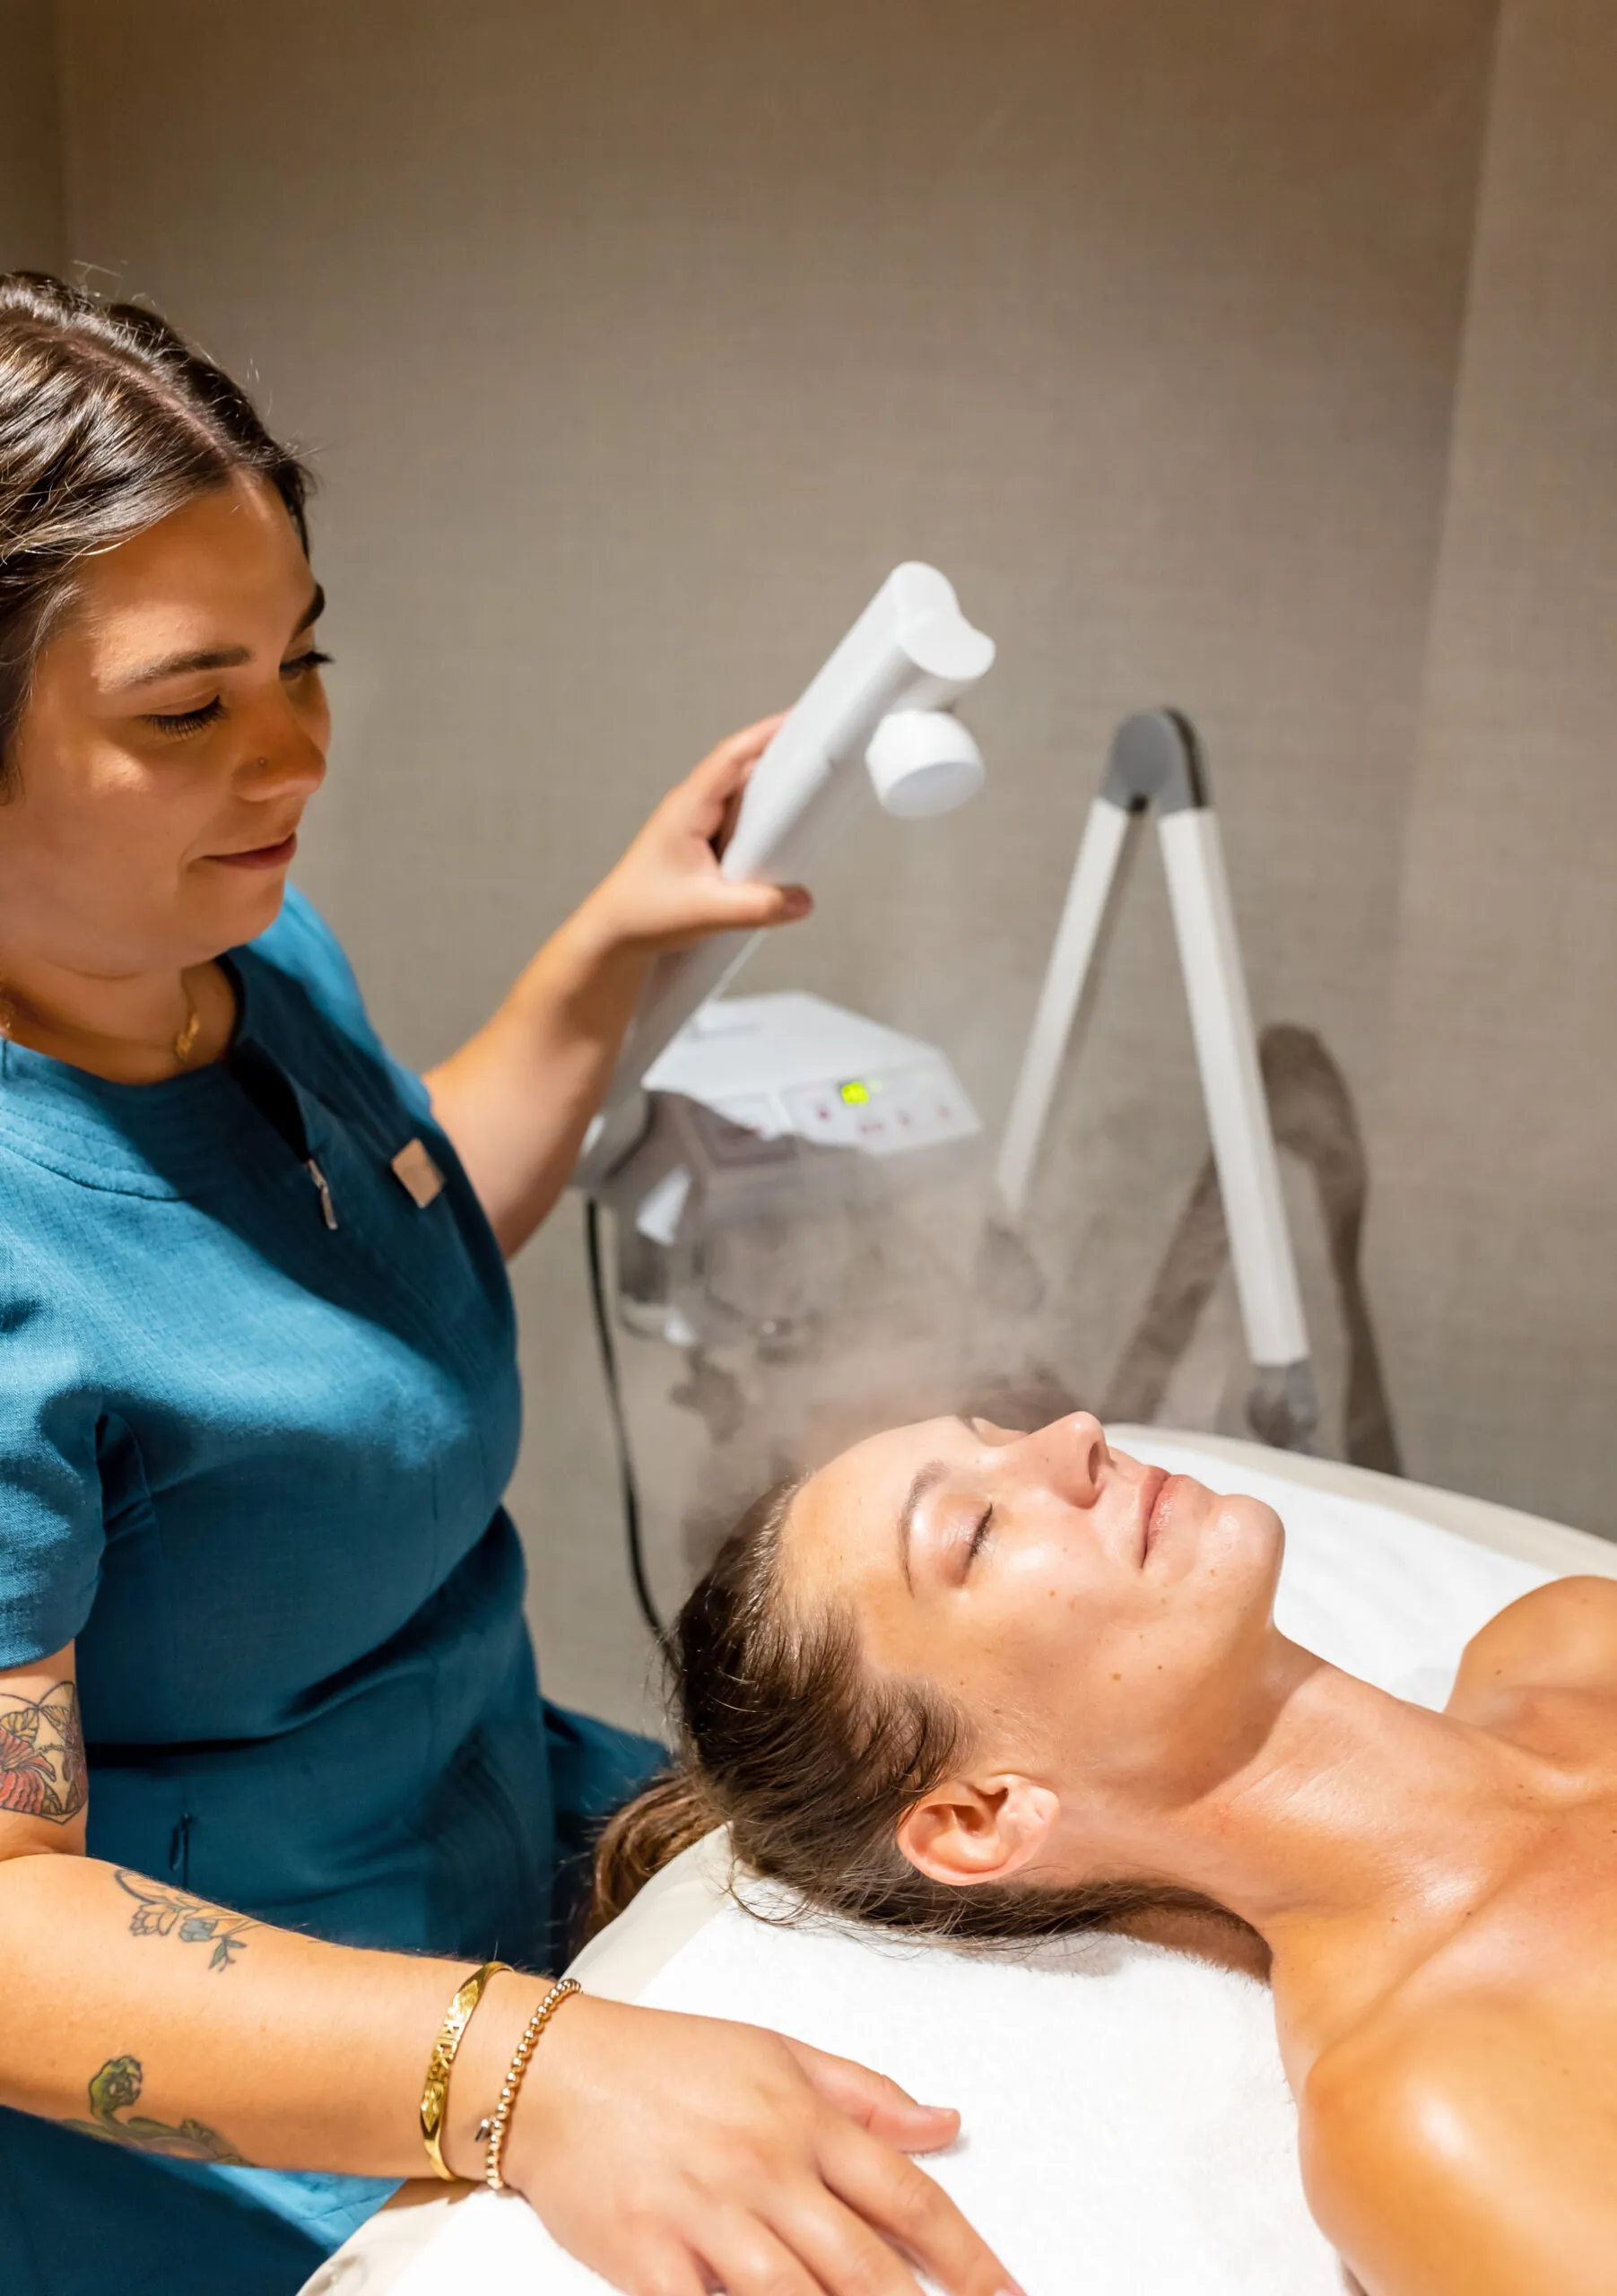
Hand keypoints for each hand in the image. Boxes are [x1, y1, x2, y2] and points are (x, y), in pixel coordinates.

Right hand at [506, 1992, 1016, 2295]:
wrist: (553, 2071)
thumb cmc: (667, 2060)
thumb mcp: (778, 2053)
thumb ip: (866, 2095)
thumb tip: (946, 2123)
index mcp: (805, 2119)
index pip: (908, 2199)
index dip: (968, 2260)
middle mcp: (767, 2169)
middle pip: (865, 2269)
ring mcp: (707, 2218)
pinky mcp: (648, 2260)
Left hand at [581, 716, 812, 956]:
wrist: (615, 935)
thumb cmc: (644, 914)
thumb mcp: (705, 912)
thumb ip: (757, 907)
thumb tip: (803, 900)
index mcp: (687, 808)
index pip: (731, 757)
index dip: (766, 734)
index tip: (800, 718)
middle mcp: (693, 807)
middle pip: (744, 769)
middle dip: (782, 758)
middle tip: (823, 752)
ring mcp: (698, 824)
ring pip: (745, 796)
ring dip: (776, 791)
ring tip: (816, 789)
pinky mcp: (705, 843)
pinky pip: (742, 820)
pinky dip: (766, 821)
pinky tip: (787, 834)